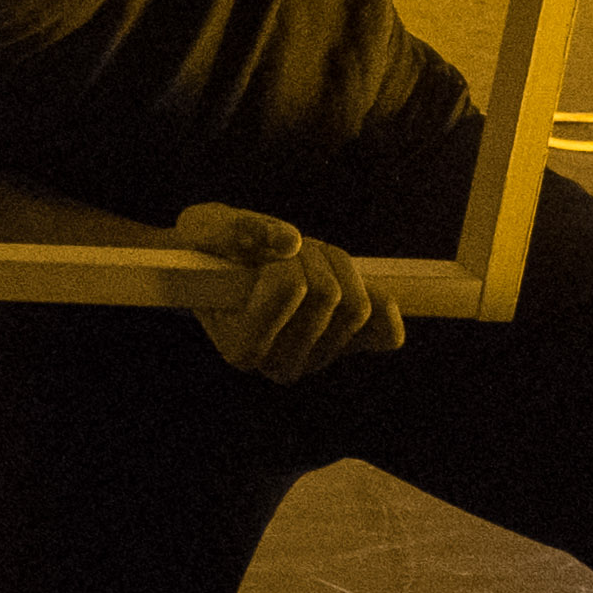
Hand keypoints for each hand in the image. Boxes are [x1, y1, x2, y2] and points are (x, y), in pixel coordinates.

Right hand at [179, 201, 408, 384]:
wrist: (223, 269)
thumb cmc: (209, 250)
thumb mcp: (204, 226)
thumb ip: (234, 230)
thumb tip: (289, 240)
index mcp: (241, 347)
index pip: (287, 289)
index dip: (282, 256)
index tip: (260, 248)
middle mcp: (281, 365)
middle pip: (329, 295)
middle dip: (311, 255)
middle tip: (285, 248)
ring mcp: (318, 361)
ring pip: (358, 306)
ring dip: (337, 265)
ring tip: (306, 259)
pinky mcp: (347, 350)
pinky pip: (387, 334)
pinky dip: (380, 301)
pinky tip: (350, 282)